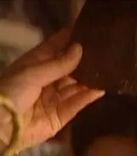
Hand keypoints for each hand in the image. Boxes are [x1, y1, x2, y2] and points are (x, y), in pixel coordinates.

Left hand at [0, 28, 104, 149]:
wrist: (3, 124)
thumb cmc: (12, 92)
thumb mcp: (33, 73)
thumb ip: (59, 64)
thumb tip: (80, 48)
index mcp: (34, 65)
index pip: (55, 48)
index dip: (69, 39)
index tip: (87, 31)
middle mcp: (46, 80)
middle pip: (69, 68)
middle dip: (84, 61)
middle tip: (103, 52)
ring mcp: (54, 99)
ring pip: (75, 86)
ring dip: (89, 79)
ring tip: (107, 71)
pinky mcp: (60, 116)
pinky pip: (77, 104)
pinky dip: (88, 97)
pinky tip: (100, 89)